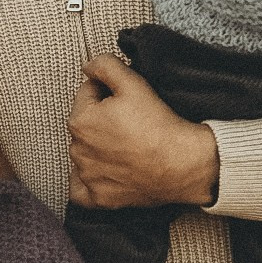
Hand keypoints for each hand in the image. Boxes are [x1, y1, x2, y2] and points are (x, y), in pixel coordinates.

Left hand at [68, 56, 219, 209]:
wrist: (184, 164)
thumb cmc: (159, 126)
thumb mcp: (133, 84)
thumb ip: (105, 66)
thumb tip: (89, 65)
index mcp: (80, 120)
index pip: (86, 94)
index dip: (107, 92)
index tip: (127, 101)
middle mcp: (77, 150)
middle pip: (86, 124)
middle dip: (102, 120)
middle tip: (131, 124)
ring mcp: (87, 176)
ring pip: (86, 154)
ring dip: (99, 148)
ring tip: (128, 147)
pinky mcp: (99, 197)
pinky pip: (82, 190)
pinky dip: (90, 182)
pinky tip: (106, 173)